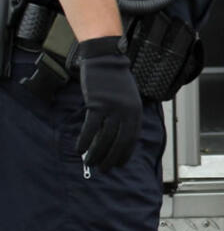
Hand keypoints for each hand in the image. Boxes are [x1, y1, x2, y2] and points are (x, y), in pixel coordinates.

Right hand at [76, 36, 142, 169]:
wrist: (106, 61)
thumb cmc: (116, 80)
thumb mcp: (129, 98)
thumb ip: (126, 116)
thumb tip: (118, 137)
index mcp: (136, 111)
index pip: (131, 139)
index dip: (124, 154)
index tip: (118, 165)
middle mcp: (127, 111)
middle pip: (118, 141)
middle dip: (110, 158)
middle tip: (103, 169)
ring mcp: (112, 108)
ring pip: (104, 138)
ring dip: (96, 153)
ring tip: (89, 163)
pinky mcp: (97, 105)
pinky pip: (90, 128)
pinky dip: (84, 141)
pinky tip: (79, 149)